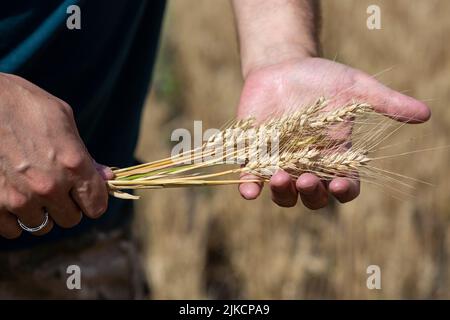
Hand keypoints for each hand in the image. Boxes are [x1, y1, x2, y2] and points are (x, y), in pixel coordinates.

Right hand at [0, 73, 112, 238]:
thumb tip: (106, 177)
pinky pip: (12, 230)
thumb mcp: (63, 119)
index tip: (85, 194)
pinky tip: (13, 197)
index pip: (97, 206)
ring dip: (40, 212)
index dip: (93, 201)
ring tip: (31, 190)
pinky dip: (14, 218)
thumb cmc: (24, 103)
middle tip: (57, 189)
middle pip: (71, 219)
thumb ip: (85, 154)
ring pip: (42, 226)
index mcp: (73, 164)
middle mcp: (49, 186)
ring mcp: (19, 198)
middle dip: (67, 206)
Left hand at [237, 57, 430, 208]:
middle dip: (311, 194)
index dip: (344, 190)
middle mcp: (308, 166)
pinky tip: (249, 190)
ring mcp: (280, 163)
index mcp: (334, 157)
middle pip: (313, 196)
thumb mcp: (356, 87)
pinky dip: (249, 188)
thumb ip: (385, 102)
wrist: (284, 66)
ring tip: (280, 178)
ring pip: (283, 194)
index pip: (344, 185)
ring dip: (282, 193)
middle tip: (307, 180)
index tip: (341, 184)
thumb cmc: (323, 78)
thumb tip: (425, 114)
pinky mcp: (255, 156)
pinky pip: (251, 179)